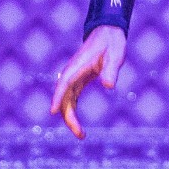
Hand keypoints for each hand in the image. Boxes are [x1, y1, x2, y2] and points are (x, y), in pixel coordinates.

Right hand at [49, 25, 126, 139]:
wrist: (107, 34)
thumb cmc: (111, 44)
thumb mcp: (115, 55)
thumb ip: (111, 69)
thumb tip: (109, 85)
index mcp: (77, 66)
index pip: (64, 83)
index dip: (58, 97)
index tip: (53, 111)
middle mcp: (71, 73)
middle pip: (64, 98)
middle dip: (69, 117)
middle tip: (81, 134)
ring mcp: (73, 78)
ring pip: (66, 101)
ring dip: (70, 118)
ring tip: (81, 135)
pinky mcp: (78, 82)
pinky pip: (72, 100)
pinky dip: (73, 112)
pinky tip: (78, 125)